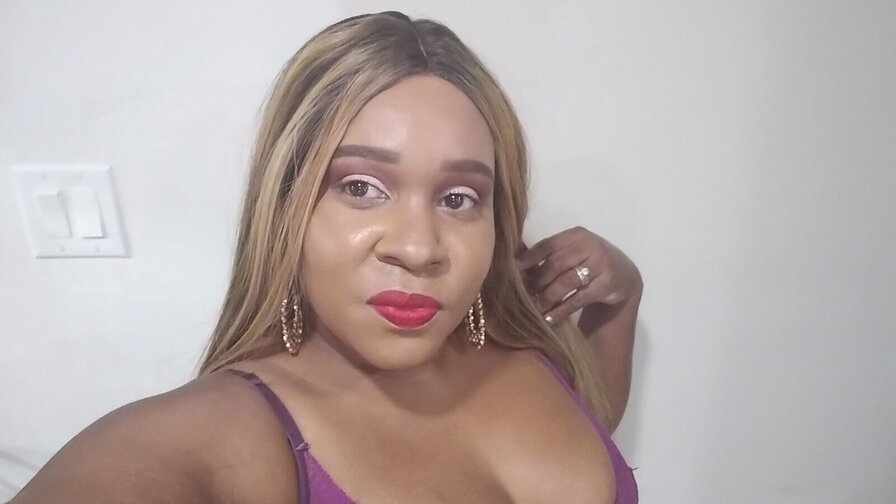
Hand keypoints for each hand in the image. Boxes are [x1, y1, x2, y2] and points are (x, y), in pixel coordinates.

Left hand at [518, 226, 642, 323]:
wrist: (624, 275)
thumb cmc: (590, 262)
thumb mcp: (575, 251)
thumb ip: (552, 255)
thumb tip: (518, 266)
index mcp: (577, 234)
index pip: (548, 244)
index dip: (530, 258)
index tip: (515, 270)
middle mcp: (590, 246)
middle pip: (557, 263)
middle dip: (539, 281)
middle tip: (527, 294)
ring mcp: (601, 265)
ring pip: (567, 282)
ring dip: (549, 296)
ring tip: (537, 307)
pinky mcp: (607, 285)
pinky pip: (578, 299)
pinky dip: (562, 310)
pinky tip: (550, 317)